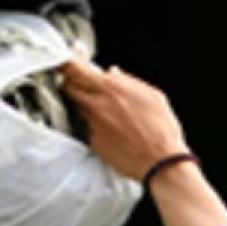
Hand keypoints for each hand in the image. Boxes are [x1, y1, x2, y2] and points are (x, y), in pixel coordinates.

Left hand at [60, 58, 189, 180]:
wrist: (159, 160)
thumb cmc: (161, 128)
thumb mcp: (152, 95)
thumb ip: (128, 81)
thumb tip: (113, 72)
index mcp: (111, 87)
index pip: (74, 70)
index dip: (66, 66)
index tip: (65, 64)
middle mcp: (96, 104)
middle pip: (68, 87)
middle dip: (71, 83)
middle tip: (81, 84)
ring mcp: (91, 123)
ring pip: (76, 106)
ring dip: (82, 103)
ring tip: (101, 108)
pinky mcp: (91, 141)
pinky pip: (85, 126)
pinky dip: (91, 124)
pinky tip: (108, 128)